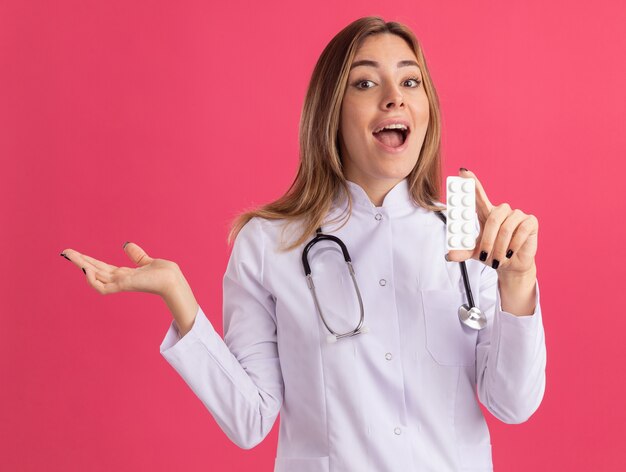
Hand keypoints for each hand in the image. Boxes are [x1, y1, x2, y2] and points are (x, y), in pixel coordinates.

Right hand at [60, 242, 180, 297]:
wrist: (172, 279)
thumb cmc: (164, 273)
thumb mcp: (146, 261)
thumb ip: (136, 255)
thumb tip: (126, 245)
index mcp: (123, 274)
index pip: (101, 267)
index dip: (88, 260)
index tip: (76, 253)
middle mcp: (119, 279)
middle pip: (94, 270)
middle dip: (79, 261)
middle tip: (65, 252)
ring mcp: (120, 284)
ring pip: (94, 277)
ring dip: (81, 266)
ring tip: (70, 255)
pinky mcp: (123, 286)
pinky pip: (102, 287)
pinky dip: (92, 280)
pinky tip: (86, 269)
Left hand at [446, 168, 537, 275]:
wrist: (511, 265)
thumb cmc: (492, 253)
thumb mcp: (475, 253)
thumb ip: (462, 252)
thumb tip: (449, 255)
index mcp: (486, 213)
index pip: (478, 195)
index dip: (471, 182)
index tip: (462, 172)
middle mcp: (502, 210)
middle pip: (493, 217)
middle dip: (487, 239)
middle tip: (483, 255)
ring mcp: (517, 214)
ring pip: (506, 227)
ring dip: (500, 246)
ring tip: (497, 259)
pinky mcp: (531, 222)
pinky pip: (521, 230)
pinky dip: (514, 245)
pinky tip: (510, 253)